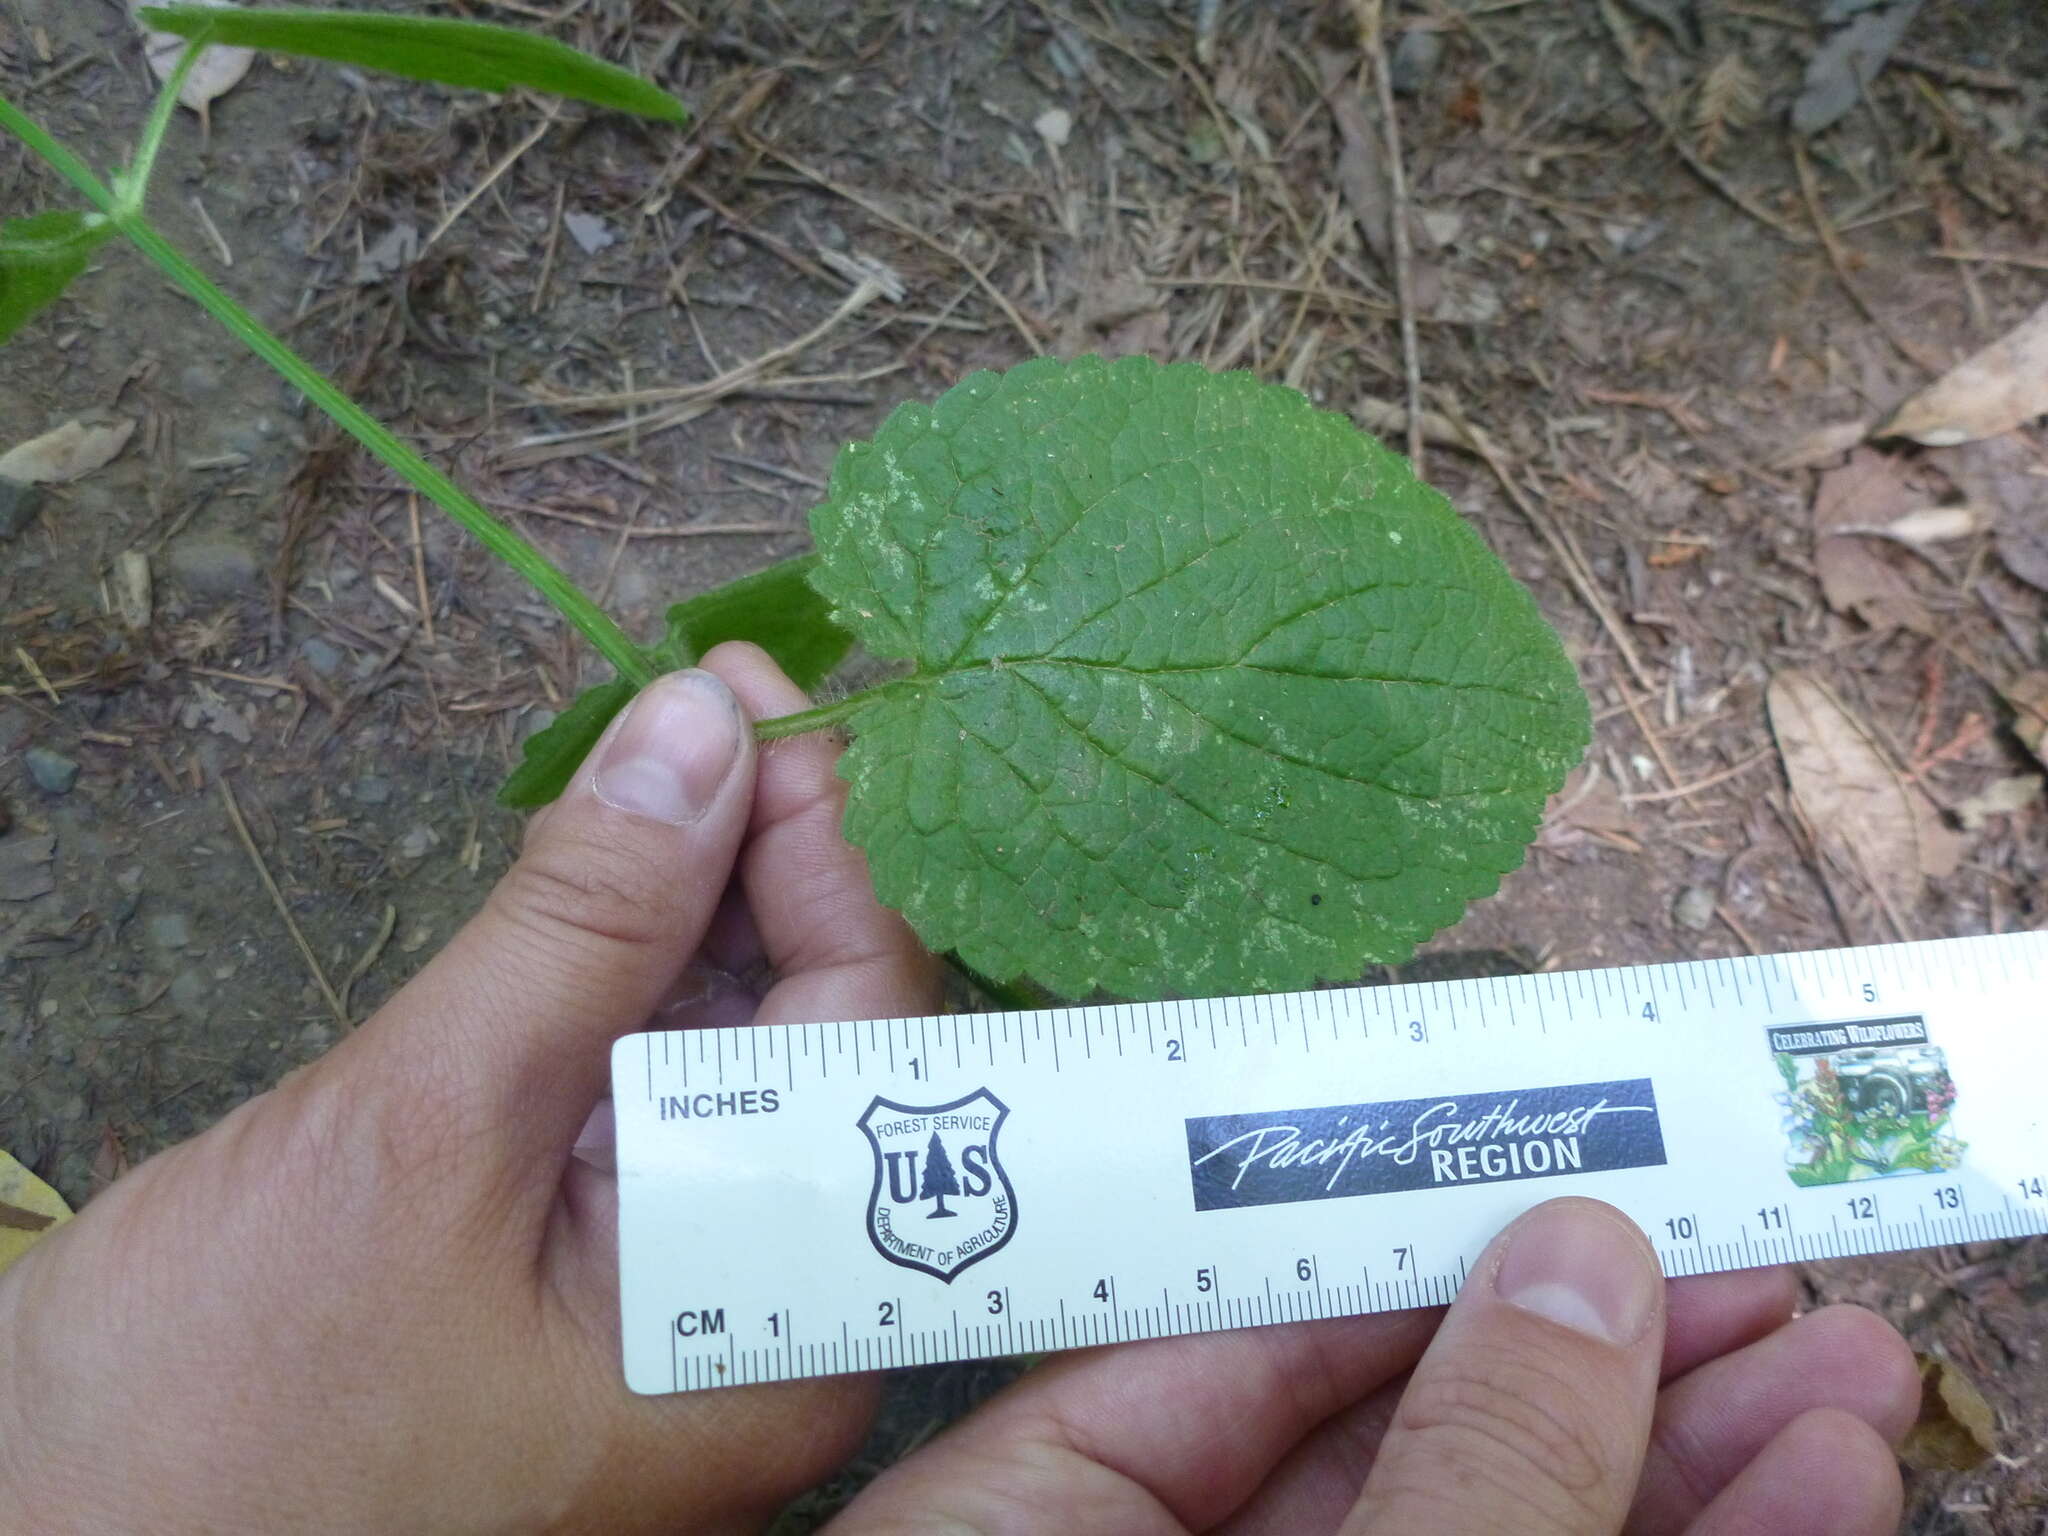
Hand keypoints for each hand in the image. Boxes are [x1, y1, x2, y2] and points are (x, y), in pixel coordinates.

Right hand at [0, 646, 940, 1532]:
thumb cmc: (217, 1410)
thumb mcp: (422, 1130)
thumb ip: (583, 925)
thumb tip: (704, 728)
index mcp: (776, 1327)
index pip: (869, 1035)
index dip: (831, 841)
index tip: (761, 691)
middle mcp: (762, 1325)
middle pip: (817, 1041)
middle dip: (766, 861)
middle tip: (700, 703)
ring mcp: (673, 1309)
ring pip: (731, 1061)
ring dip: (694, 906)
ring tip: (650, 762)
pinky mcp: (583, 1282)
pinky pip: (645, 1103)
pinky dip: (622, 981)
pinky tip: (599, 880)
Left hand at [830, 1198, 1919, 1534]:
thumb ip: (1460, 1476)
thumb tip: (1581, 1265)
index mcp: (1041, 1535)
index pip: (1237, 1345)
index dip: (1427, 1250)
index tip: (1594, 1182)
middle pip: (1401, 1443)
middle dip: (1604, 1363)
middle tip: (1783, 1279)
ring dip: (1683, 1473)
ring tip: (1852, 1383)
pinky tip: (1809, 1512)